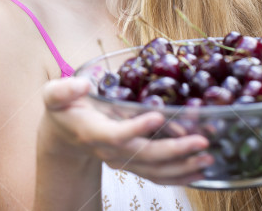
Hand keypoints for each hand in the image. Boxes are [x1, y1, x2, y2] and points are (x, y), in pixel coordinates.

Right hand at [38, 77, 212, 184]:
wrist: (65, 135)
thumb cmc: (64, 110)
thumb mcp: (54, 95)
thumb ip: (63, 90)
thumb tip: (82, 85)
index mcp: (93, 132)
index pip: (116, 135)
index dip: (136, 128)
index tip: (157, 116)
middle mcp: (110, 151)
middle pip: (143, 156)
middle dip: (174, 151)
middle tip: (201, 141)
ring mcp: (123, 161)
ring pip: (154, 170)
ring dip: (183, 166)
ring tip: (207, 157)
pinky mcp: (133, 164)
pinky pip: (158, 176)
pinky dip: (180, 176)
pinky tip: (200, 171)